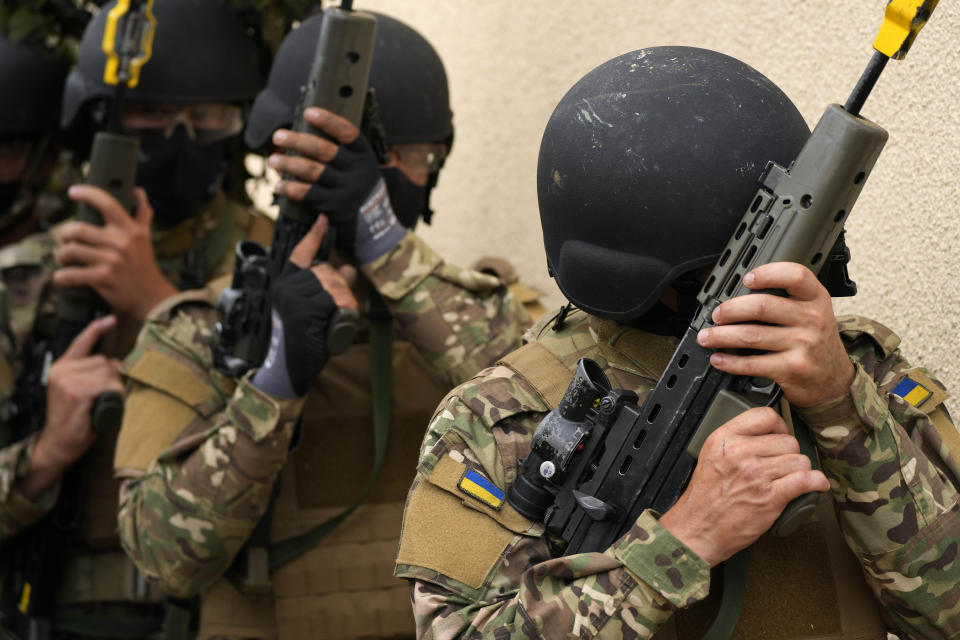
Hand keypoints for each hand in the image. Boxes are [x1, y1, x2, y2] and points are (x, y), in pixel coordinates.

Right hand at [17, 316, 124, 499]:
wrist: (58, 444)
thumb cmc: (74, 419)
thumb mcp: (80, 391)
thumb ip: (92, 374)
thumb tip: (116, 363)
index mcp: (62, 367)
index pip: (81, 343)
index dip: (96, 330)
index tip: (111, 320)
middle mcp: (63, 370)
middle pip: (105, 362)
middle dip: (112, 379)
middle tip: (101, 399)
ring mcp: (68, 381)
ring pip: (109, 374)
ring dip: (114, 390)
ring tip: (100, 405)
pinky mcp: (76, 393)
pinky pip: (108, 387)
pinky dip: (113, 397)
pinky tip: (100, 408)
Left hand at [55, 186, 177, 321]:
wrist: (152, 298)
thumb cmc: (144, 266)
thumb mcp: (146, 238)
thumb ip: (142, 215)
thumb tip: (138, 191)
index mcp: (131, 230)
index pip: (107, 203)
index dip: (87, 193)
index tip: (73, 192)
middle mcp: (121, 243)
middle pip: (77, 229)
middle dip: (65, 235)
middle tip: (66, 240)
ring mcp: (112, 261)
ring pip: (69, 251)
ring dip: (62, 256)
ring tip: (66, 259)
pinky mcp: (103, 279)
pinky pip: (69, 274)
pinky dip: (61, 277)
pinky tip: (63, 277)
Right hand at [251, 216, 357, 397]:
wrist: (292, 368)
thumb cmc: (306, 338)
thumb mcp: (318, 308)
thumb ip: (332, 286)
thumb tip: (349, 267)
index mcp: (286, 283)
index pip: (301, 253)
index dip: (314, 236)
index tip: (323, 219)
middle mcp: (287, 286)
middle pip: (328, 271)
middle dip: (340, 289)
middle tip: (335, 311)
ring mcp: (294, 296)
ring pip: (335, 285)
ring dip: (343, 302)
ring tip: (332, 320)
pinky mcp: (304, 308)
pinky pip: (337, 300)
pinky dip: (342, 312)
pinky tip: (332, 324)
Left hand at [269, 107, 385, 259]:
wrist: (374, 225)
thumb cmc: (360, 190)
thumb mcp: (361, 168)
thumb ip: (340, 154)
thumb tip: (300, 141)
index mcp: (364, 156)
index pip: (347, 132)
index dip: (328, 121)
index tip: (308, 113)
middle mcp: (357, 170)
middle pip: (323, 150)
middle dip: (297, 141)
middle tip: (279, 136)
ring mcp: (346, 189)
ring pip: (312, 170)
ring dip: (288, 164)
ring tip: (274, 160)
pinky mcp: (335, 206)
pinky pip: (308, 193)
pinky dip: (290, 188)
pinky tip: (279, 185)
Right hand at [658, 407, 828, 565]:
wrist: (698, 528)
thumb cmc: (705, 497)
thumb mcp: (710, 455)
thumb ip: (734, 440)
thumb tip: (765, 433)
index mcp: (724, 439)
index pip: (765, 416)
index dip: (779, 426)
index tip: (779, 436)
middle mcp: (740, 453)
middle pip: (787, 440)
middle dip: (789, 453)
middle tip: (781, 466)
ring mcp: (756, 475)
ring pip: (800, 460)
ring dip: (800, 470)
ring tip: (791, 478)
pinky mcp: (770, 497)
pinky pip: (806, 480)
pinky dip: (816, 482)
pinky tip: (816, 484)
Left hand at [696, 262, 854, 407]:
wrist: (834, 382)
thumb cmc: (817, 344)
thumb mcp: (814, 314)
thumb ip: (789, 300)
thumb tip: (741, 296)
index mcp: (816, 299)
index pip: (795, 275)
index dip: (767, 273)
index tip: (746, 278)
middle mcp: (812, 319)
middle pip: (762, 306)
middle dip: (730, 309)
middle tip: (716, 315)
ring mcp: (803, 344)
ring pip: (751, 335)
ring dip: (721, 336)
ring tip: (707, 337)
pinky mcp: (792, 368)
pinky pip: (752, 363)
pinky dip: (730, 362)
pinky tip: (719, 359)